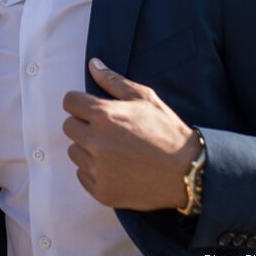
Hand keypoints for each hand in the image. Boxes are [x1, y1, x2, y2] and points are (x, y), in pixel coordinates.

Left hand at [62, 58, 199, 210]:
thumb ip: (113, 81)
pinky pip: (82, 174)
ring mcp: (98, 169)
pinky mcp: (102, 191)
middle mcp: (96, 142)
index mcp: (104, 116)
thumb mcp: (145, 98)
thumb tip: (93, 64)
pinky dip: (94, 170)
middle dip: (83, 124)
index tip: (91, 108)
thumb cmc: (166, 130)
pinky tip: (115, 166)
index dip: (80, 102)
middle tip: (107, 129)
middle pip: (69, 127)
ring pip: (74, 152)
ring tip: (113, 149)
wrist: (187, 171)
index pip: (70, 102)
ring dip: (87, 148)